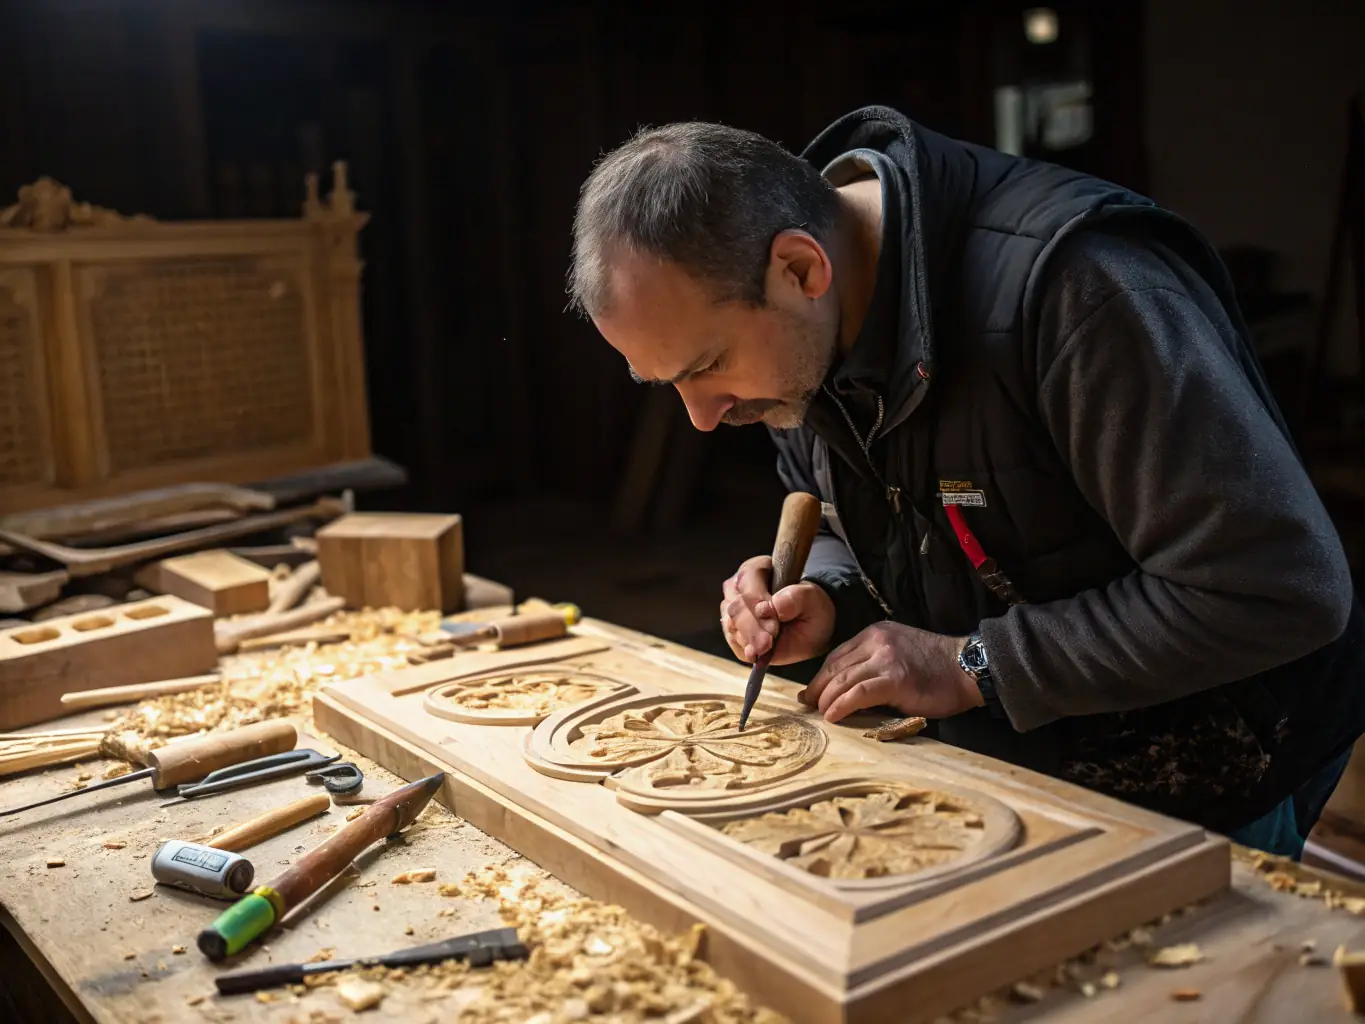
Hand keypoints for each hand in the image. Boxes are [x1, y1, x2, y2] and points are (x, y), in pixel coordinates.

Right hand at [720, 555, 835, 665]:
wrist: (810, 626)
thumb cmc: (810, 607)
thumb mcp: (813, 599)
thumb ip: (796, 597)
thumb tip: (774, 605)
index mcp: (756, 570)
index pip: (748, 584)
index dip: (758, 604)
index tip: (774, 625)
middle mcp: (738, 587)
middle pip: (736, 607)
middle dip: (753, 629)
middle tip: (769, 643)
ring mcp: (732, 609)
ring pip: (732, 625)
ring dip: (749, 640)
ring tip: (766, 649)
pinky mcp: (733, 631)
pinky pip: (733, 641)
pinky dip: (745, 649)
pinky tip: (758, 653)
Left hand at [799, 621, 985, 723]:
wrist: (967, 669)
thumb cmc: (935, 670)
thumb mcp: (898, 656)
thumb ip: (872, 666)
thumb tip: (844, 692)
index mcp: (874, 634)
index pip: (837, 656)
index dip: (821, 676)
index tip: (811, 693)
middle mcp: (876, 642)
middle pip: (836, 667)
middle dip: (818, 688)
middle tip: (808, 706)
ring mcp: (886, 658)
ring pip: (843, 680)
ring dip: (827, 700)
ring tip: (820, 714)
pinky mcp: (895, 678)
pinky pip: (859, 693)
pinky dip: (842, 705)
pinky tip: (834, 715)